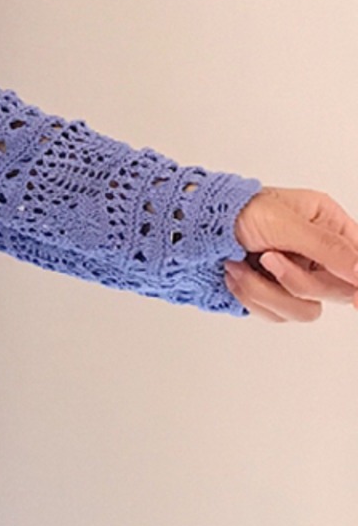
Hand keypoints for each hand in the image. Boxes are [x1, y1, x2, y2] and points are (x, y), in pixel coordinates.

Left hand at [225, 186, 357, 322]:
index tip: (357, 300)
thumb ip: (327, 247)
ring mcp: (293, 276)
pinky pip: (276, 315)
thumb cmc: (231, 210)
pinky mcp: (271, 294)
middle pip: (338, 291)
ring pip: (306, 310)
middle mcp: (315, 252)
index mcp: (326, 223)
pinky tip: (233, 275)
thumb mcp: (282, 223)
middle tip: (267, 258)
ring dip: (268, 292)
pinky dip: (251, 297)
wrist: (186, 226)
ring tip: (240, 266)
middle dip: (295, 280)